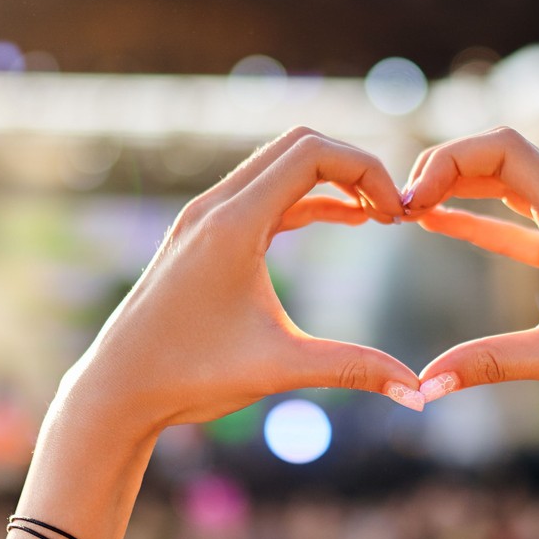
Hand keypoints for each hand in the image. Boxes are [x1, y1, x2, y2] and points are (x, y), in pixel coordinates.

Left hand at [58, 128, 423, 437]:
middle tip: (394, 211)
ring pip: (279, 166)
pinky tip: (345, 220)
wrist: (118, 390)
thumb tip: (421, 393)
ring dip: (330, 181)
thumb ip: (353, 370)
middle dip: (354, 168)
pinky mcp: (201, 235)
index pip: (312, 153)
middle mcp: (214, 207)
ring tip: (378, 216)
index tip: (398, 216)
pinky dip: (306, 199)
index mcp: (233, 224)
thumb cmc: (189, 378)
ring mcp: (203, 218)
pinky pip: (264, 194)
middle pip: (299, 145)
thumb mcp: (280, 369)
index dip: (367, 171)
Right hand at [403, 127, 538, 418]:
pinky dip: (479, 220)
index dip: (450, 160)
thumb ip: (491, 364)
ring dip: (461, 189)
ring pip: (510, 187)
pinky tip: (438, 223)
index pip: (506, 150)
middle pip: (503, 158)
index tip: (409, 201)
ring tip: (406, 209)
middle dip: (445, 170)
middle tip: (396, 206)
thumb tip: (425, 385)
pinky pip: (519, 223)